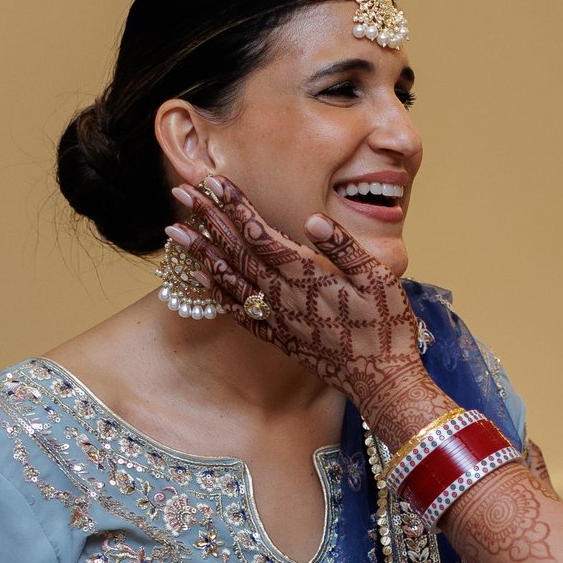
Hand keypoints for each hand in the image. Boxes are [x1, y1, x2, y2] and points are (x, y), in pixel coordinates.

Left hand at [167, 177, 439, 434]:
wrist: (382, 381)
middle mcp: (283, 296)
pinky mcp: (277, 336)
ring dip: (201, 252)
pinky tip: (201, 277)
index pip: (261, 233)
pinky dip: (216, 292)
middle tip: (181, 191)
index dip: (235, 205)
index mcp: (306, 276)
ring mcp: (276, 318)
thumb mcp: (379, 279)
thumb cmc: (388, 327)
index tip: (212, 181)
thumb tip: (312, 220)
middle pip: (236, 250)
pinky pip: (237, 311)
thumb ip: (343, 247)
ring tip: (175, 231)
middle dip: (209, 218)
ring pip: (230, 279)